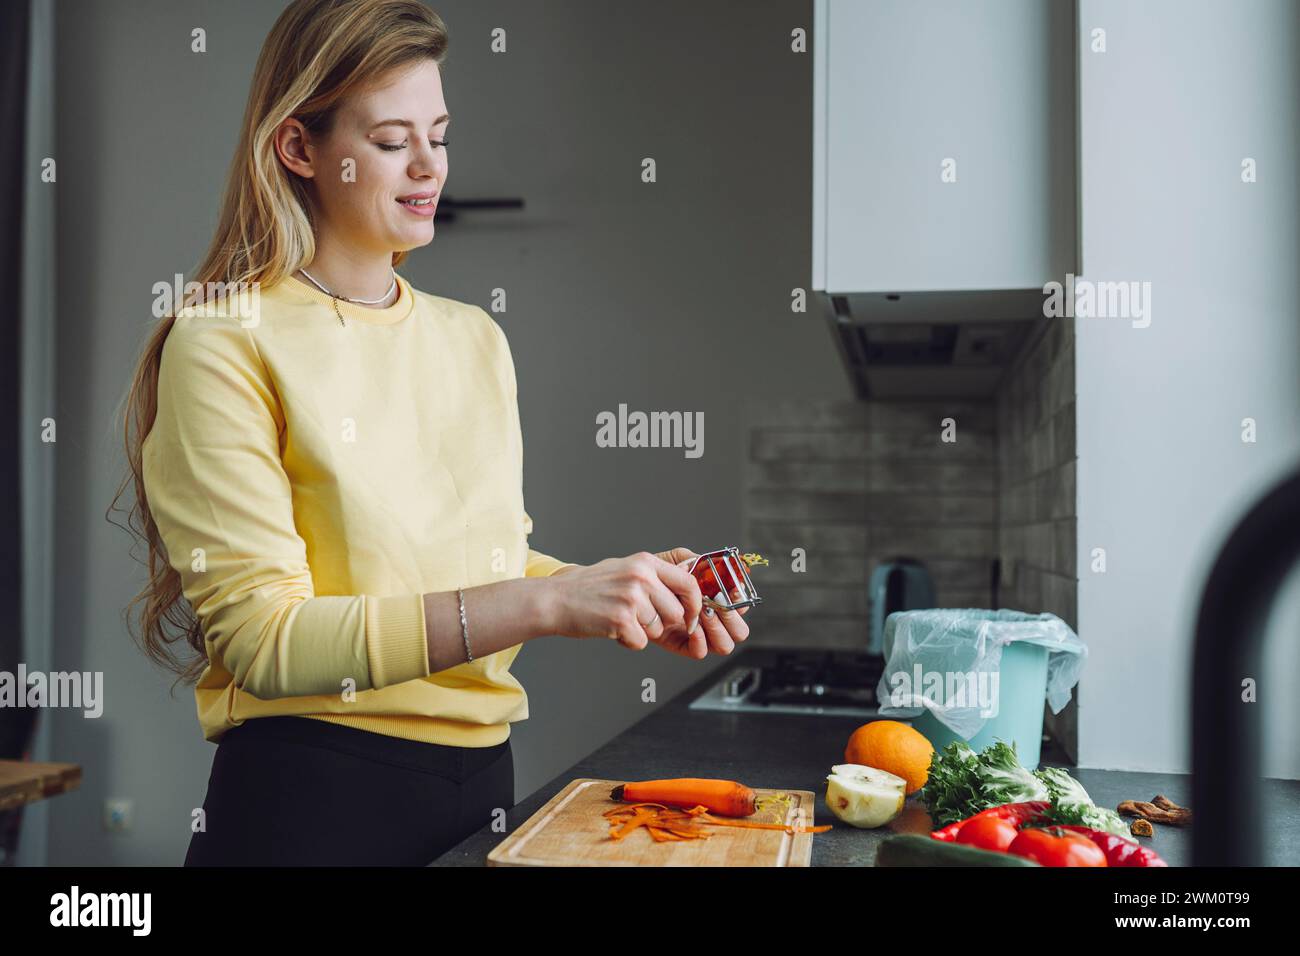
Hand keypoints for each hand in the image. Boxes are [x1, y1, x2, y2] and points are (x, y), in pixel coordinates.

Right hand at [546, 552, 703, 653]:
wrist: (555, 600)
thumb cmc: (588, 588)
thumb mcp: (624, 568)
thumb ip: (654, 576)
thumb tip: (686, 589)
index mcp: (645, 562)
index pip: (689, 583)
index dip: (695, 605)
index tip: (691, 617)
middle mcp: (641, 576)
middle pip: (676, 613)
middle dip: (662, 623)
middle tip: (638, 619)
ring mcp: (631, 597)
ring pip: (658, 630)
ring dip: (641, 632)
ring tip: (618, 619)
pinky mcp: (621, 619)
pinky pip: (641, 642)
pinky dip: (627, 641)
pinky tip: (611, 628)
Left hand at [651, 548, 750, 659]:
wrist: (630, 589)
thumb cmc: (655, 572)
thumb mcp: (679, 560)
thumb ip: (703, 561)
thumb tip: (727, 567)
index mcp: (716, 597)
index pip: (741, 605)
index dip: (740, 600)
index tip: (731, 592)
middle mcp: (712, 618)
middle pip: (739, 631)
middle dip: (730, 618)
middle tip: (715, 604)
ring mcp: (699, 633)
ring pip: (724, 645)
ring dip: (716, 629)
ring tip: (702, 614)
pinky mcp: (682, 644)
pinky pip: (701, 652)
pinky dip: (699, 641)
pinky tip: (690, 627)